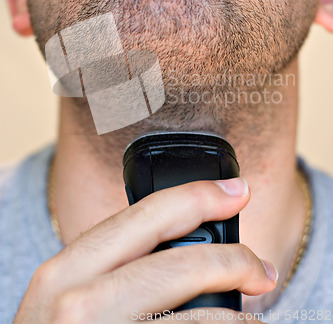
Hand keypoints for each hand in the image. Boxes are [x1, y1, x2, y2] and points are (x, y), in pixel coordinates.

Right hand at [14, 178, 276, 322]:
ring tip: (248, 316)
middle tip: (260, 268)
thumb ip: (110, 265)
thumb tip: (180, 240)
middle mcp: (79, 304)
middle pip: (180, 264)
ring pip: (200, 318)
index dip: (197, 197)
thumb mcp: (66, 296)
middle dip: (232, 259)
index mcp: (64, 272)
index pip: (144, 216)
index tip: (236, 191)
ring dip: (236, 316)